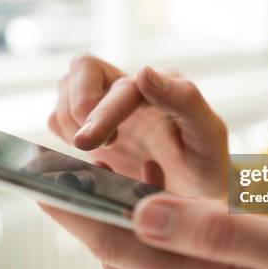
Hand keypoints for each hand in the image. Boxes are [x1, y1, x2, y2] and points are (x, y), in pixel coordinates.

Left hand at [42, 195, 267, 268]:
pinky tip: (152, 200)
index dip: (73, 210)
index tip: (35, 179)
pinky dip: (148, 220)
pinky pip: (169, 251)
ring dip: (110, 214)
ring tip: (91, 178)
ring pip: (139, 250)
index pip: (118, 242)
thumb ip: (220, 233)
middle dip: (80, 209)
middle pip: (118, 247)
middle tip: (54, 172)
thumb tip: (147, 212)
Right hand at [49, 54, 228, 197]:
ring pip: (65, 89)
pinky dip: (63, 136)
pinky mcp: (91, 129)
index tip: (100, 142)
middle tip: (90, 145)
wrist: (198, 200)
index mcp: (163, 87)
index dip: (105, 111)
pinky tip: (90, 158)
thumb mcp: (208, 137)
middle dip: (77, 106)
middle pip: (83, 68)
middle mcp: (132, 90)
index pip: (123, 86)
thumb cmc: (208, 170)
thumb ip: (186, 101)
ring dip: (69, 122)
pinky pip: (59, 119)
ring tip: (97, 152)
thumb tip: (144, 73)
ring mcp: (109, 107)